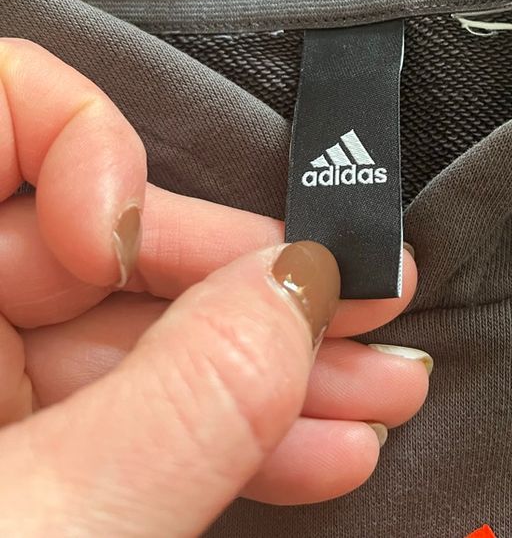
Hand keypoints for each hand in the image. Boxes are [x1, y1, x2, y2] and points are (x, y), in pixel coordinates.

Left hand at [0, 38, 430, 535]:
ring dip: (272, 367)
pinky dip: (230, 429)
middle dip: (251, 277)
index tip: (133, 234)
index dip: (86, 138)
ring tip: (377, 388)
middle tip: (364, 298)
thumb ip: (183, 399)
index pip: (2, 111)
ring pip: (142, 334)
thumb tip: (302, 286)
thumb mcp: (48, 520)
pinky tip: (323, 440)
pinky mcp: (38, 458)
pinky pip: (141, 411)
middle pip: (108, 235)